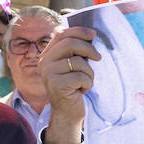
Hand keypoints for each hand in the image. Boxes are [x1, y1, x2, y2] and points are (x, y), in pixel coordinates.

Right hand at [38, 26, 98, 143]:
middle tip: (99, 58)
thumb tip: (91, 34)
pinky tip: (82, 90)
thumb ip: (75, 51)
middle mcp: (44, 62)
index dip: (79, 31)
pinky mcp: (57, 85)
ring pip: (78, 62)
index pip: (61, 34)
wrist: (67, 112)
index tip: (93, 34)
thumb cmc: (73, 86)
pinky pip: (81, 77)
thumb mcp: (72, 66)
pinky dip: (88, 84)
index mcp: (47, 54)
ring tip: (86, 82)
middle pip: (70, 44)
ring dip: (89, 72)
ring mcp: (49, 74)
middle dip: (89, 49)